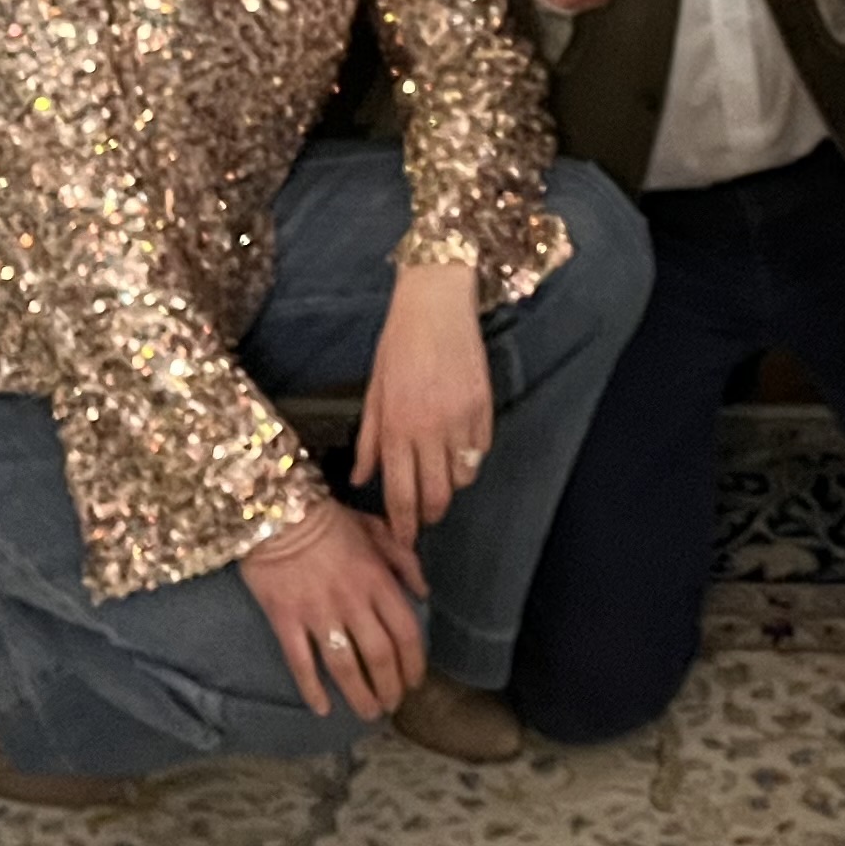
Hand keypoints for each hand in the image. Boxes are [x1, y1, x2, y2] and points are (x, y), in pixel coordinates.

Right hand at [239, 501, 426, 722]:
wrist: (276, 511)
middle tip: (391, 704)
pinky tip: (322, 709)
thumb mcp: (375, 529)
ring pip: (345, 667)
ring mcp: (318, 613)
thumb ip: (404, 559)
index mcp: (377, 579)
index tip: (414, 681)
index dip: (414, 663)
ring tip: (368, 712)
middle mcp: (353, 601)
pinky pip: (302, 663)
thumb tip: (424, 592)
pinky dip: (312, 690)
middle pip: (379, 656)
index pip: (406, 631)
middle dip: (390, 687)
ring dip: (360, 695)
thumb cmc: (329, 519)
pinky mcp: (286, 620)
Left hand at [354, 259, 491, 559]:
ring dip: (450, 485)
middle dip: (429, 514)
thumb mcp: (373, 391)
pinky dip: (470, 457)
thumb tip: (360, 479)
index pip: (401, 494)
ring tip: (440, 475)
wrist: (436, 304)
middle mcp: (429, 430)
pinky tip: (458, 446)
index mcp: (396, 427)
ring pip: (462, 478)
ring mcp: (460, 420)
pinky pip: (481, 450)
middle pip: (436, 496)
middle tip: (423, 515)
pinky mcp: (484, 408)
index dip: (404, 525)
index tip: (405, 540)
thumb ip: (368, 440)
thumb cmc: (398, 344)